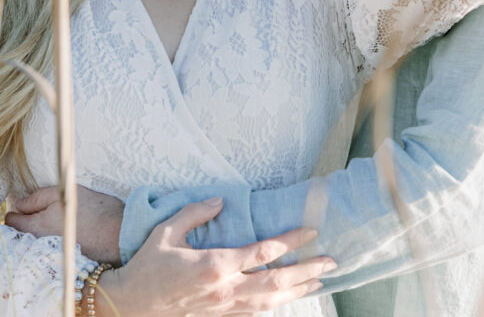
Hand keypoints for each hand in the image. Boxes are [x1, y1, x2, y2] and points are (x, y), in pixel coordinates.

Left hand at [6, 184, 123, 263]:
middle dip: (28, 220)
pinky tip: (69, 230)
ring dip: (42, 228)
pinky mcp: (62, 258)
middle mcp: (38, 245)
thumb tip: (19, 204)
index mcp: (37, 227)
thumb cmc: (93, 211)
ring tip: (60, 217)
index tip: (27, 203)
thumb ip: (38, 197)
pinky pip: (48, 246)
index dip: (17, 209)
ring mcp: (50, 254)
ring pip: (35, 239)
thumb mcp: (64, 193)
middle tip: (46, 208)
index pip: (12, 221)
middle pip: (23, 232)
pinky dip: (53, 237)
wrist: (118, 235)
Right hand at [95, 199, 334, 315]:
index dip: (291, 241)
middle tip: (331, 261)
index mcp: (215, 264)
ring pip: (270, 303)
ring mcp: (224, 309)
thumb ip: (195, 212)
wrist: (129, 306)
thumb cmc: (147, 265)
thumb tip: (222, 201)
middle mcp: (225, 290)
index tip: (312, 230)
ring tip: (321, 280)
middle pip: (276, 283)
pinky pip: (255, 315)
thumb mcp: (166, 230)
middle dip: (307, 271)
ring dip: (298, 291)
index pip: (263, 252)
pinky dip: (276, 307)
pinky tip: (289, 299)